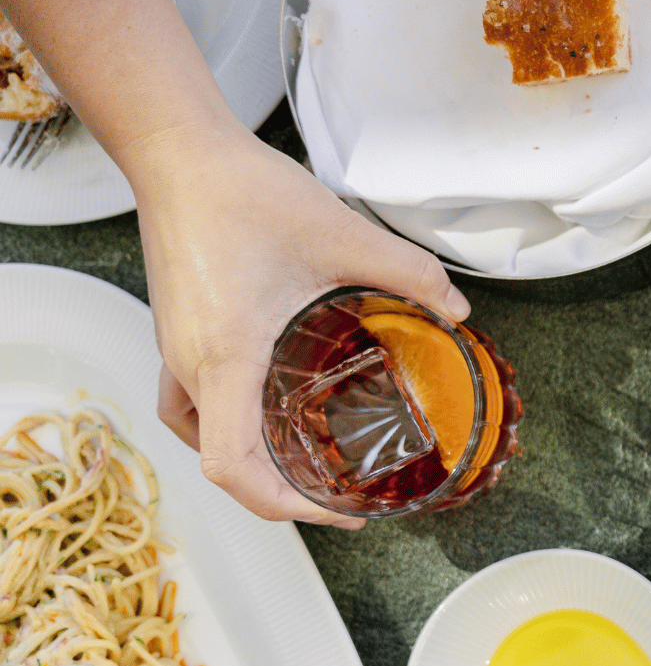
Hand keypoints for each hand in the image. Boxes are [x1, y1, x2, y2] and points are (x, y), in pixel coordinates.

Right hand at [126, 121, 469, 527]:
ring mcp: (174, 348)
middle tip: (336, 493)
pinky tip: (270, 399)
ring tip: (303, 457)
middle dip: (278, 492)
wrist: (178, 153)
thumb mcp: (344, 234)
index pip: (232, 468)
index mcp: (226, 357)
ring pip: (198, 432)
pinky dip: (228, 418)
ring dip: (248, 457)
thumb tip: (459, 309)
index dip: (284, 507)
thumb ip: (410, 274)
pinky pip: (192, 398)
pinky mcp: (176, 328)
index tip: (336, 512)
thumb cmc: (245, 192)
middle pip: (219, 462)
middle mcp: (190, 363)